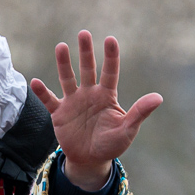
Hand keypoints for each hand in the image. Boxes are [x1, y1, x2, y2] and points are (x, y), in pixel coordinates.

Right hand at [33, 31, 162, 189]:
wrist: (91, 160)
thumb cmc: (111, 144)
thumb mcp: (128, 129)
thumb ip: (140, 112)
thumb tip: (158, 97)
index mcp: (107, 96)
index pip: (110, 72)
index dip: (111, 56)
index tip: (110, 39)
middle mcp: (89, 94)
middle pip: (88, 69)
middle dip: (86, 52)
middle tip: (84, 33)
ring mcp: (73, 102)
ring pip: (68, 78)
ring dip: (64, 63)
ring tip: (61, 46)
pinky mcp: (59, 113)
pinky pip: (49, 100)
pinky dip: (42, 92)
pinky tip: (36, 82)